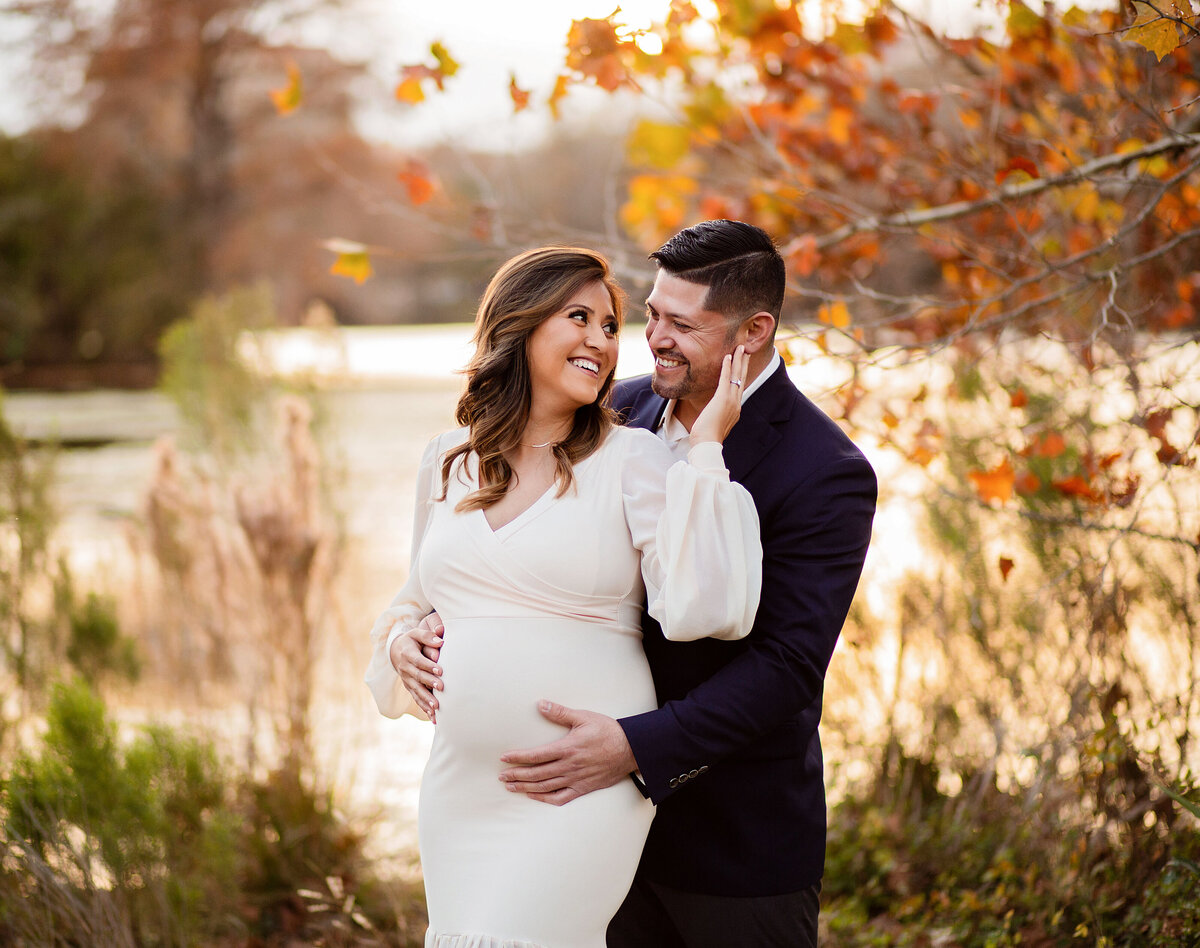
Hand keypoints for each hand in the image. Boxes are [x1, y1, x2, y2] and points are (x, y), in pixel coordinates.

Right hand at [389, 611, 443, 720]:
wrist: (395, 650)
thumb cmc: (411, 640)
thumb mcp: (416, 633)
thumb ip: (428, 636)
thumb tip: (441, 641)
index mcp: (407, 653)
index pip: (418, 660)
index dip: (428, 665)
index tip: (440, 670)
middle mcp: (405, 668)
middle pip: (418, 677)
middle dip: (429, 683)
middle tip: (442, 687)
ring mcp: (406, 679)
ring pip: (416, 690)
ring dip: (426, 699)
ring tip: (437, 707)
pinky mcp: (409, 687)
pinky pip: (416, 698)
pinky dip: (424, 707)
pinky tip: (433, 717)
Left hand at [498, 702, 636, 805]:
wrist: (630, 750)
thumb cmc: (607, 731)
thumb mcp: (583, 717)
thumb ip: (560, 713)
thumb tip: (540, 704)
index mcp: (567, 748)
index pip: (536, 755)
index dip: (518, 758)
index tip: (504, 758)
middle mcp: (569, 766)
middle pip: (536, 774)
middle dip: (517, 775)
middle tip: (501, 777)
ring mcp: (575, 779)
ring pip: (545, 786)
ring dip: (526, 787)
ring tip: (511, 787)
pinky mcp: (583, 788)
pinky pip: (560, 797)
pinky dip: (545, 798)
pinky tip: (534, 796)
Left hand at [689, 345, 749, 446]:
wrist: (707, 444)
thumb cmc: (707, 438)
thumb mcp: (715, 425)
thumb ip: (717, 417)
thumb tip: (711, 415)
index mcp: (735, 409)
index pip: (739, 387)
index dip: (741, 374)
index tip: (742, 364)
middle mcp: (736, 403)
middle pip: (741, 378)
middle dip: (743, 363)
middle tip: (745, 350)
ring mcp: (731, 401)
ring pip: (736, 376)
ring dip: (738, 360)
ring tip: (740, 347)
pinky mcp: (722, 399)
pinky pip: (725, 379)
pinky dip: (727, 366)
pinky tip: (727, 356)